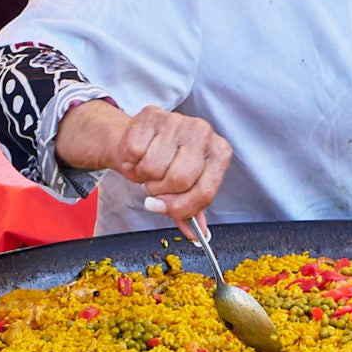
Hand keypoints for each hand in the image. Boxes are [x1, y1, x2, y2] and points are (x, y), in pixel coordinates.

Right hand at [104, 105, 231, 234]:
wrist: (139, 141)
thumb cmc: (168, 167)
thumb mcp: (185, 191)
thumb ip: (191, 213)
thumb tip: (197, 236)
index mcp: (219, 153)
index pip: (204, 192)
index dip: (181, 209)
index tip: (164, 209)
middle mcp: (204, 132)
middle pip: (179, 179)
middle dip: (161, 191)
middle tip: (155, 185)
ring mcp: (178, 120)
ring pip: (154, 167)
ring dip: (144, 176)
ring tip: (147, 168)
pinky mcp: (152, 114)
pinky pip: (135, 151)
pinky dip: (131, 161)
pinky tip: (138, 155)